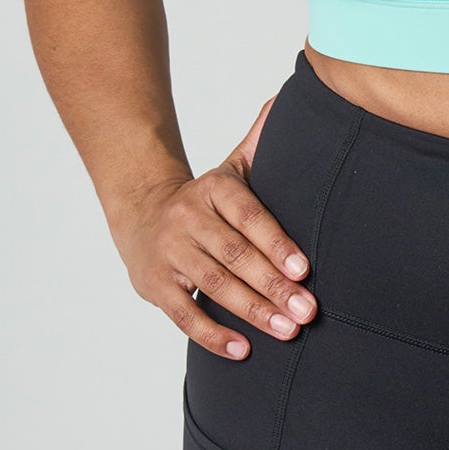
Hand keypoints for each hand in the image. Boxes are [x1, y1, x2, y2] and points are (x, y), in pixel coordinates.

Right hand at [112, 96, 317, 359]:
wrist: (140, 209)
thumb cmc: (203, 197)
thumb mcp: (229, 167)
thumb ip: (259, 141)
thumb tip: (285, 100)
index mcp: (213, 188)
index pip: (249, 216)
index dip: (276, 243)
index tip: (305, 269)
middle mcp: (189, 218)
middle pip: (236, 256)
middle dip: (273, 286)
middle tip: (308, 312)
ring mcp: (170, 253)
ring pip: (215, 286)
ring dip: (253, 312)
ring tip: (287, 331)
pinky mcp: (155, 285)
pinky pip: (185, 314)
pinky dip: (214, 335)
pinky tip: (243, 349)